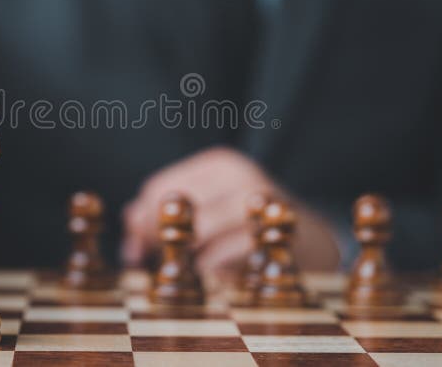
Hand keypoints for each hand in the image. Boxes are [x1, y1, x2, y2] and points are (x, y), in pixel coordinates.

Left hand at [121, 146, 339, 272]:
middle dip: (160, 242)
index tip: (136, 250)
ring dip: (186, 259)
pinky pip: (224, 259)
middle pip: (175, 209)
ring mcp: (261, 205)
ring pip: (197, 233)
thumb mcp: (207, 212)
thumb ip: (162, 222)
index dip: (140, 223)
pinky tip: (216, 277)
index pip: (157, 189)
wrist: (314, 243)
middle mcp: (240, 176)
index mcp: (219, 164)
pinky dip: (211, 273)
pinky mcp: (275, 238)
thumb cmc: (246, 228)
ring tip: (192, 269)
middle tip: (160, 263)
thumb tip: (128, 245)